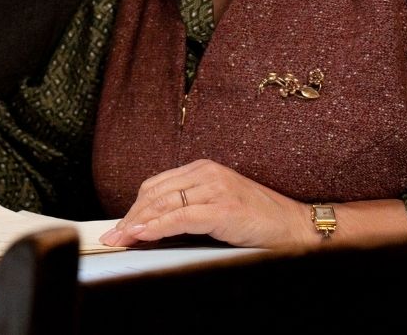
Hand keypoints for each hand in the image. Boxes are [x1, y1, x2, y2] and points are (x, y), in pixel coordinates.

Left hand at [96, 159, 315, 249]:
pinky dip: (157, 226)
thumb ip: (191, 206)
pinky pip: (180, 216)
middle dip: (131, 216)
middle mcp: (207, 173)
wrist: (293, 225)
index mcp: (204, 168)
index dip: (135, 206)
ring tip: (121, 238)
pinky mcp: (222, 208)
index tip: (121, 224)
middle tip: (113, 235)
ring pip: (163, 204)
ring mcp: (215, 188)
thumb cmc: (259, 218)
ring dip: (138, 223)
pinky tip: (143, 235)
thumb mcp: (219, 205)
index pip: (157, 185)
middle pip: (155, 193)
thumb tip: (155, 223)